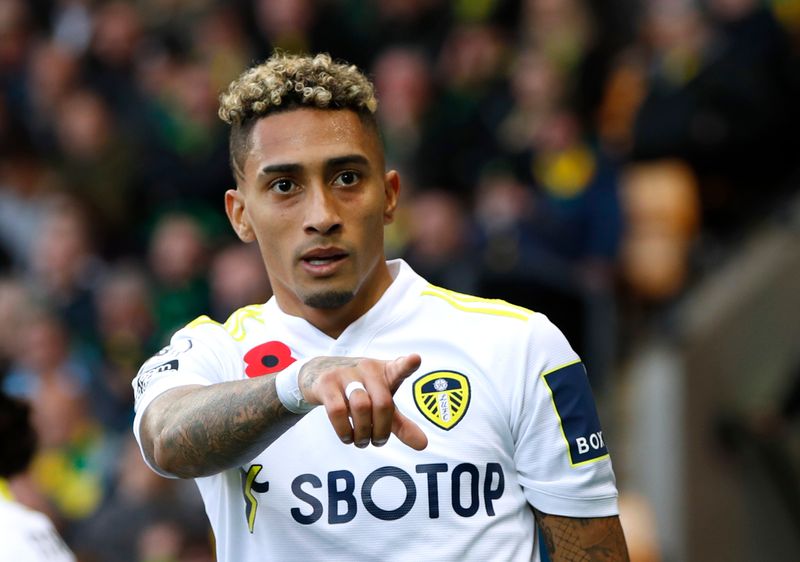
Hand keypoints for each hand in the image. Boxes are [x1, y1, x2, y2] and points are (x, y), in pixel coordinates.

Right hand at [298, 354, 427, 450]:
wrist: (319, 373)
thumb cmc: (360, 390)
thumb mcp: (382, 403)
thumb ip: (401, 424)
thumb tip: (423, 445)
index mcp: (385, 372)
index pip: (399, 367)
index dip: (408, 364)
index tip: (416, 359)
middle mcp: (367, 369)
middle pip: (383, 403)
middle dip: (382, 430)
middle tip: (377, 442)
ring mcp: (346, 374)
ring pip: (361, 407)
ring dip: (363, 433)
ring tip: (361, 441)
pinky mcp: (327, 384)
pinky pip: (338, 411)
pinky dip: (344, 431)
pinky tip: (347, 437)